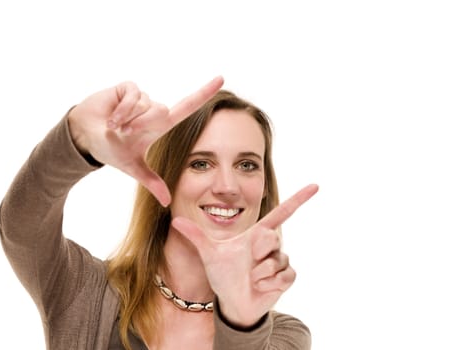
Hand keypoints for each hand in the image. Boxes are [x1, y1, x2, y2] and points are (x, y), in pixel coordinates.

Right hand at [68, 76, 223, 206]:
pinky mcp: (127, 88)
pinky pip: (133, 96)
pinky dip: (121, 110)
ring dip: (128, 120)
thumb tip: (167, 202)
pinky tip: (110, 118)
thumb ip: (152, 182)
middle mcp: (153, 109)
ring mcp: (141, 98)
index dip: (204, 93)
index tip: (222, 79)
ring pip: (146, 104)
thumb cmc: (111, 149)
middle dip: (142, 125)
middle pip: (162, 111)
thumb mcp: (133, 167)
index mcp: (160, 126)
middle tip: (126, 135)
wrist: (85, 137)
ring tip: (116, 127)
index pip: (187, 107)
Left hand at [172, 184, 318, 326]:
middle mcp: (271, 244)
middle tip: (247, 261)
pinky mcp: (287, 277)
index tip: (315, 186)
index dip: (298, 199)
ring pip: (275, 260)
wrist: (232, 301)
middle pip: (272, 237)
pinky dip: (267, 284)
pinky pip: (282, 276)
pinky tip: (260, 287)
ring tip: (251, 277)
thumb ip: (196, 236)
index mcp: (257, 234)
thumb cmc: (223, 274)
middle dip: (256, 251)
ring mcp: (280, 261)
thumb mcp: (209, 253)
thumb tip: (175, 220)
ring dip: (258, 273)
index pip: (281, 213)